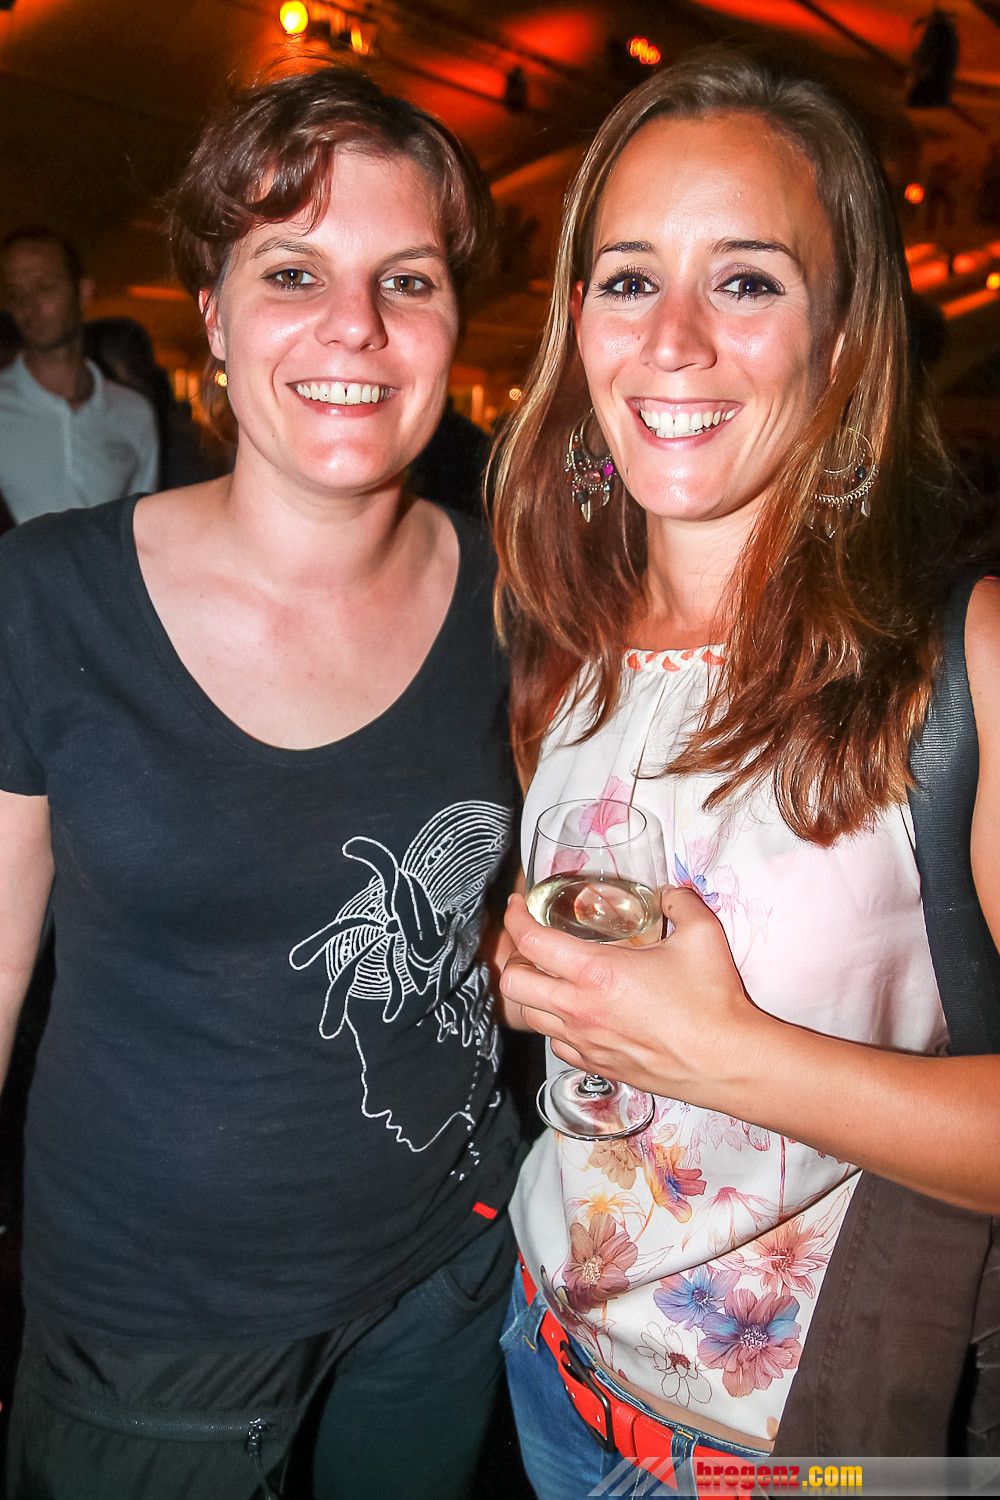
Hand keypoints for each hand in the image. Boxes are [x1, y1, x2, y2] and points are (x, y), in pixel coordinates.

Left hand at [500, 884, 772, 1106]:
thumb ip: (680, 901)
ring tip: (551, 977)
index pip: (530, 940)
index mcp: (597, 971)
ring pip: (530, 1016)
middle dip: (513, 959)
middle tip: (531, 945)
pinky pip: (556, 1044)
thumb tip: (669, 892)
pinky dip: (555, 1025)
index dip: (515, 918)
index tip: (517, 907)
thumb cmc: (714, 1002)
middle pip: (513, 983)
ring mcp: (586, 1041)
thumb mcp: (702, 933)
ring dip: (533, 992)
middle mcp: (581, 1009)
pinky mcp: (598, 1066)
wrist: (728, 1061)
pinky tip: (576, 1013)